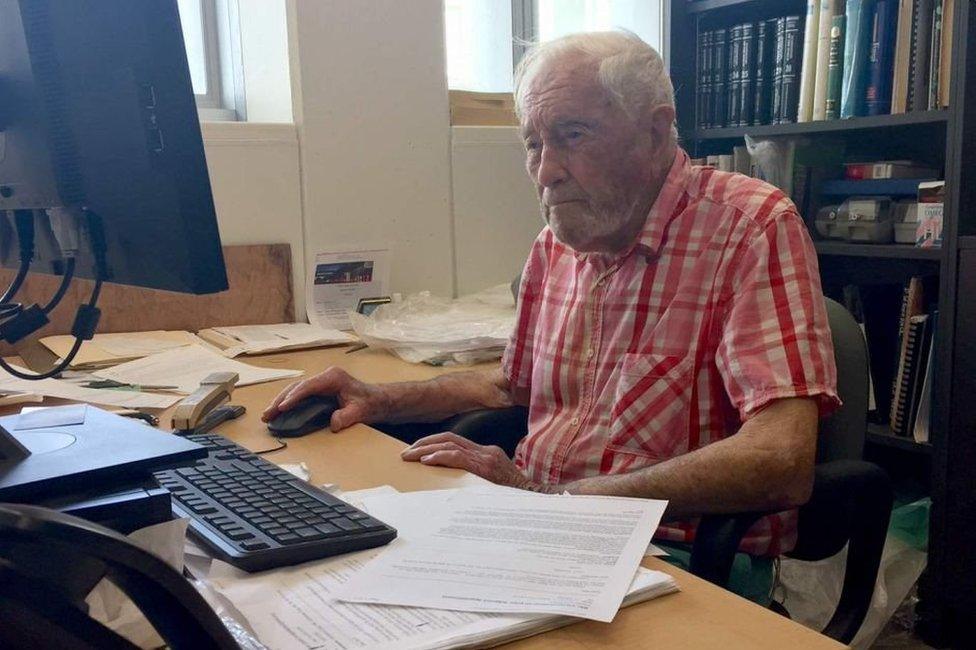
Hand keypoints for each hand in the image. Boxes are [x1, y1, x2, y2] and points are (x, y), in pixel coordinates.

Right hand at [261, 367, 388, 430]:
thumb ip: (347, 416)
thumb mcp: (360, 411)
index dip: (294, 397)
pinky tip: (278, 412)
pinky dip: (288, 403)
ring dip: (280, 402)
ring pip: (295, 390)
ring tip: (266, 415)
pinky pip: (299, 395)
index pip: (308, 386)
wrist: (376, 401)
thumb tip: (334, 424)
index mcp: (333, 377)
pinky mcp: (319, 390)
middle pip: (297, 387)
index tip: (282, 407)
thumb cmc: (369, 403)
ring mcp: (321, 382)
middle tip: (267, 414)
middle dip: (280, 400)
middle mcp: (325, 377)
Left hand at [401, 432, 548, 490]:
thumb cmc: (517, 499)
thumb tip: (457, 486)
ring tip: (410, 455)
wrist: (539, 502)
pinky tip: (427, 461)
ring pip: (450, 444)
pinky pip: (459, 457)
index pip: (456, 441)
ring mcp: (487, 458)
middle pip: (450, 438)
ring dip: (426, 449)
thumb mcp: (496, 485)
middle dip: (425, 443)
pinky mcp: (487, 467)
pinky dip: (440, 457)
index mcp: (488, 455)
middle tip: (406, 452)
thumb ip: (480, 480)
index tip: (417, 451)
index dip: (434, 444)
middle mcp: (487, 452)